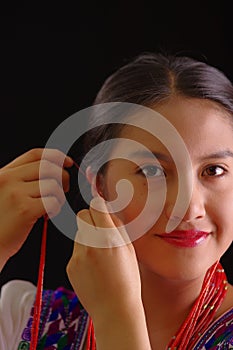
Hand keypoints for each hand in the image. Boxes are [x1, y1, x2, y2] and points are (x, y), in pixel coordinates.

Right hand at [0, 148, 72, 266]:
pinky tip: (48, 215)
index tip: (67, 162)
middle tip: (63, 190)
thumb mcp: (4, 192)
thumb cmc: (0, 223)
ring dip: (59, 196)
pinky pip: (53, 202)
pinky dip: (56, 208)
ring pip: (53, 185)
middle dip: (63, 176)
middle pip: (47, 166)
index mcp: (4, 173)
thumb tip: (53, 170)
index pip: (35, 154)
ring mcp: (16, 194)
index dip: (56, 156)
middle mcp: (8, 179)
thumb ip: (22, 180)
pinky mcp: (24, 210)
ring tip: (51, 207)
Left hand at [67, 196, 151, 349]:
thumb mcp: (129, 249)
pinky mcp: (70, 266)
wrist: (115, 309)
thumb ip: (117, 227)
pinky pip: (75, 250)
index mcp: (109, 238)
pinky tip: (93, 267)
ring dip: (87, 237)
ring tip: (99, 255)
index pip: (96, 206)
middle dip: (90, 218)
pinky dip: (82, 253)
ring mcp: (78, 255)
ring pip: (78, 233)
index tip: (101, 209)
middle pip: (82, 215)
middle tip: (99, 230)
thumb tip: (108, 211)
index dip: (99, 205)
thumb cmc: (127, 281)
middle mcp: (91, 244)